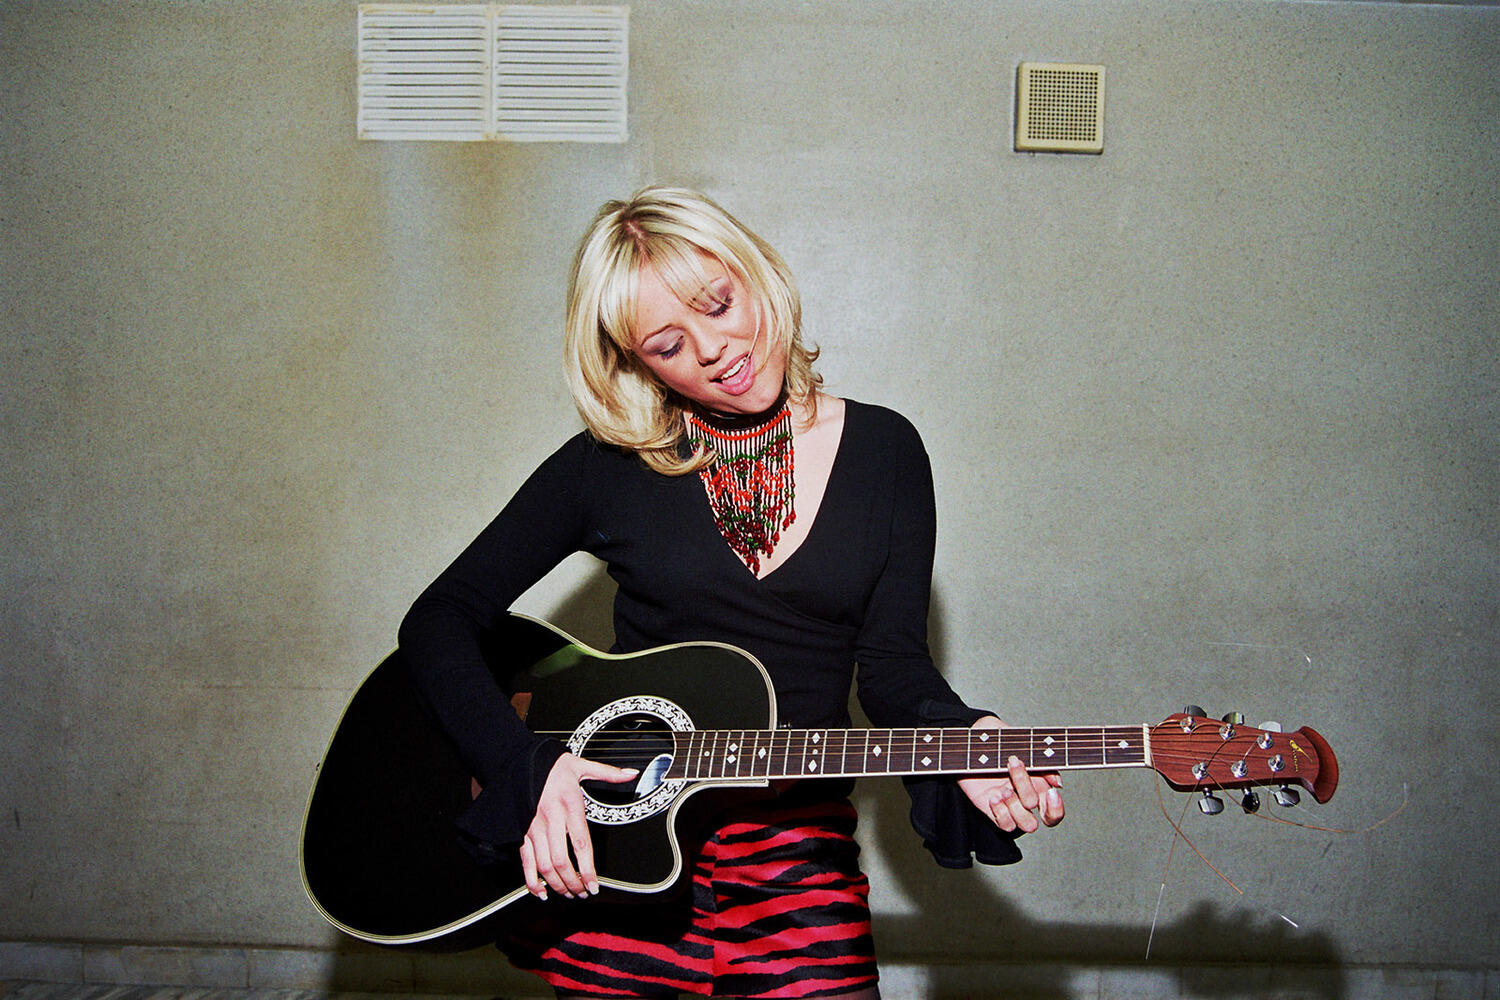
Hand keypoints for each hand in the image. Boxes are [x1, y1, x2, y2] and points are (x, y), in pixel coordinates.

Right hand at [519, 752, 637, 899]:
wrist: (521, 761)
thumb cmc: (554, 766)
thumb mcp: (582, 765)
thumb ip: (608, 773)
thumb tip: (632, 774)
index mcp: (569, 804)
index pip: (580, 844)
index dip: (587, 869)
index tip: (594, 885)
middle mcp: (550, 818)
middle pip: (561, 860)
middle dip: (573, 882)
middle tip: (583, 893)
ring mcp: (533, 828)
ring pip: (543, 865)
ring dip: (556, 885)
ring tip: (569, 893)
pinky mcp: (520, 833)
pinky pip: (525, 862)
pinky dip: (531, 881)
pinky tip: (542, 892)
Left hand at [958, 715, 1064, 832]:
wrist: (972, 740)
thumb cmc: (999, 740)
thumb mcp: (1022, 745)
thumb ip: (1042, 763)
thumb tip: (1057, 783)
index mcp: (1039, 786)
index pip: (1055, 811)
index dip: (1056, 808)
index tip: (1051, 793)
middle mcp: (1026, 799)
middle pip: (1043, 817)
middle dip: (1029, 792)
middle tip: (1014, 765)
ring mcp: (1010, 806)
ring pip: (1026, 824)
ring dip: (1015, 806)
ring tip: (1002, 788)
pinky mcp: (993, 809)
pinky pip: (1005, 824)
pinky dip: (1001, 812)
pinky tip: (993, 796)